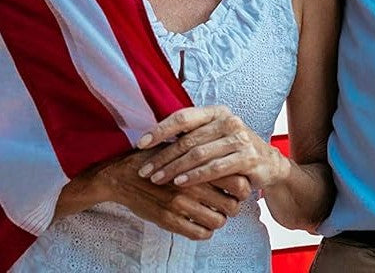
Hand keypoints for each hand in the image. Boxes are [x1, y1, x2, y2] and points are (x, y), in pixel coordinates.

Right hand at [91, 150, 250, 239]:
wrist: (124, 176)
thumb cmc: (158, 159)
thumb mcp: (184, 148)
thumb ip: (207, 155)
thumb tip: (232, 161)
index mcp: (201, 166)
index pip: (238, 182)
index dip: (244, 188)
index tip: (240, 189)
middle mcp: (194, 186)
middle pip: (231, 204)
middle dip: (234, 206)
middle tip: (230, 204)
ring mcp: (181, 205)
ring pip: (217, 221)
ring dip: (220, 220)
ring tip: (216, 215)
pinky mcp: (168, 220)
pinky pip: (197, 233)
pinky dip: (205, 232)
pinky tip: (202, 225)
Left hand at [136, 105, 290, 190]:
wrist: (267, 164)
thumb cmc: (232, 150)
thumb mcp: (214, 136)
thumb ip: (191, 135)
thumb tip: (152, 139)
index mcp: (217, 112)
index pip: (184, 117)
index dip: (161, 129)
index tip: (141, 144)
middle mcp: (230, 121)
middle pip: (188, 139)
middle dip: (162, 156)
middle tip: (144, 171)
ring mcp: (240, 139)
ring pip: (199, 154)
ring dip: (174, 168)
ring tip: (156, 179)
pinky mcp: (247, 157)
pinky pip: (215, 167)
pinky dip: (195, 176)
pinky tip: (180, 183)